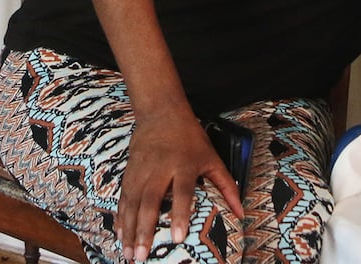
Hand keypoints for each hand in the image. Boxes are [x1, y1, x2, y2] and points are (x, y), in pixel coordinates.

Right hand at [118, 111, 243, 261]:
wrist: (161, 112)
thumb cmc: (190, 137)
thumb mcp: (212, 157)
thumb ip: (226, 185)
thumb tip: (241, 213)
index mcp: (184, 164)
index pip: (182, 191)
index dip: (179, 213)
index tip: (177, 237)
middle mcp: (160, 168)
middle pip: (150, 200)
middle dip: (144, 229)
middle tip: (140, 255)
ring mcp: (142, 169)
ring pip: (133, 201)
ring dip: (129, 228)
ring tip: (128, 253)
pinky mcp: (129, 170)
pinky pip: (123, 196)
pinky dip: (120, 216)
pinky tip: (119, 233)